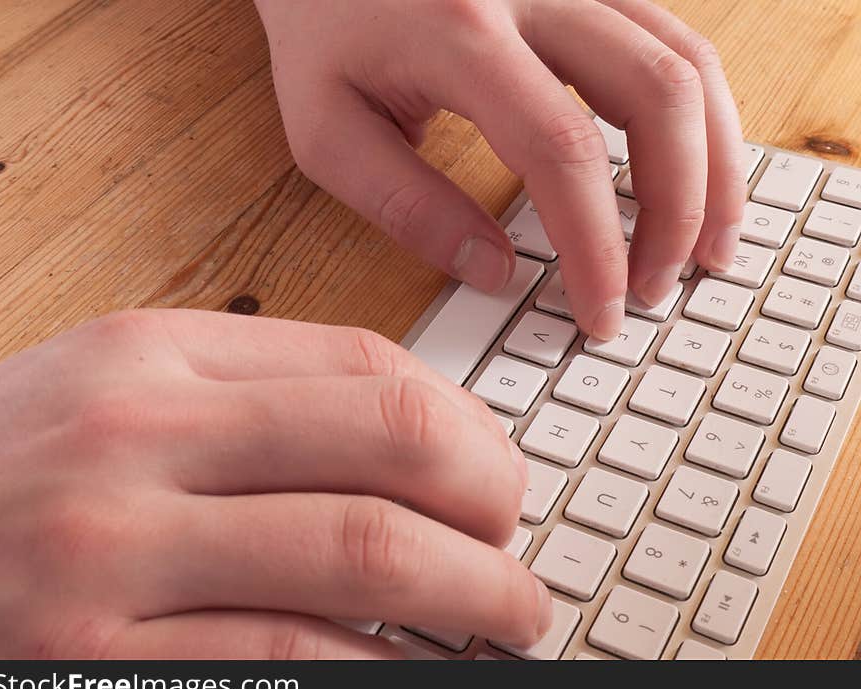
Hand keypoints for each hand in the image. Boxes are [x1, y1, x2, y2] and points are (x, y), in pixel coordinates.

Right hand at [0, 310, 548, 657]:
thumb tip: (410, 432)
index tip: (498, 469)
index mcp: (150, 360)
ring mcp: (113, 559)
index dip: (465, 422)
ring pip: (363, 556)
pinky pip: (299, 665)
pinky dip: (390, 674)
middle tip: (519, 542)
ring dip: (472, 591)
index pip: (364, 365)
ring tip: (511, 616)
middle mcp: (137, 443)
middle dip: (492, 498)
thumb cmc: (3, 476)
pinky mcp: (100, 672)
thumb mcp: (112, 395)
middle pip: (389, 444)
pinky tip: (423, 674)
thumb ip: (252, 397)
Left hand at [255, 0, 743, 338]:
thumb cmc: (323, 28)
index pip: (562, 152)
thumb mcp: (328, 128)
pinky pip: (676, 44)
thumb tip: (493, 272)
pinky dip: (700, 120)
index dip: (596, 246)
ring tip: (710, 246)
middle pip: (658, 98)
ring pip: (688, 64)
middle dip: (676, 211)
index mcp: (461, 30)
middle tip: (658, 289)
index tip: (601, 312)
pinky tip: (697, 175)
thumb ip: (404, 204)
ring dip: (715, 165)